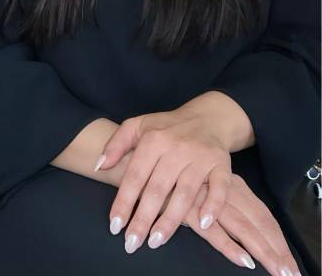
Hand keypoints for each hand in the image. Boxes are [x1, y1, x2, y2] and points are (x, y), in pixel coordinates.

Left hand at [96, 108, 230, 251]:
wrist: (207, 117)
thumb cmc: (166, 127)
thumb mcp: (137, 126)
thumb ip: (115, 145)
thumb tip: (99, 166)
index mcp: (154, 139)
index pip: (135, 175)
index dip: (124, 202)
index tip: (115, 226)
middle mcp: (177, 148)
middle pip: (157, 189)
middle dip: (143, 219)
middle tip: (132, 243)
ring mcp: (200, 156)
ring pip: (185, 193)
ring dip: (170, 220)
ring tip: (156, 241)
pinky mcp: (222, 164)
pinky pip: (219, 188)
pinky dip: (213, 206)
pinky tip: (203, 224)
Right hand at [181, 175, 301, 275]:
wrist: (136, 161)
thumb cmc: (171, 176)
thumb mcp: (202, 186)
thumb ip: (220, 201)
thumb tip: (241, 228)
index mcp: (230, 184)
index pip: (262, 214)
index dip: (278, 239)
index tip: (290, 263)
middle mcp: (223, 190)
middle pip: (259, 222)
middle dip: (277, 250)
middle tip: (290, 274)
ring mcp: (206, 199)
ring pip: (242, 227)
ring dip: (262, 251)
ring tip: (278, 272)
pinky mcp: (188, 208)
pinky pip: (214, 231)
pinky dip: (230, 246)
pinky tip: (243, 260)